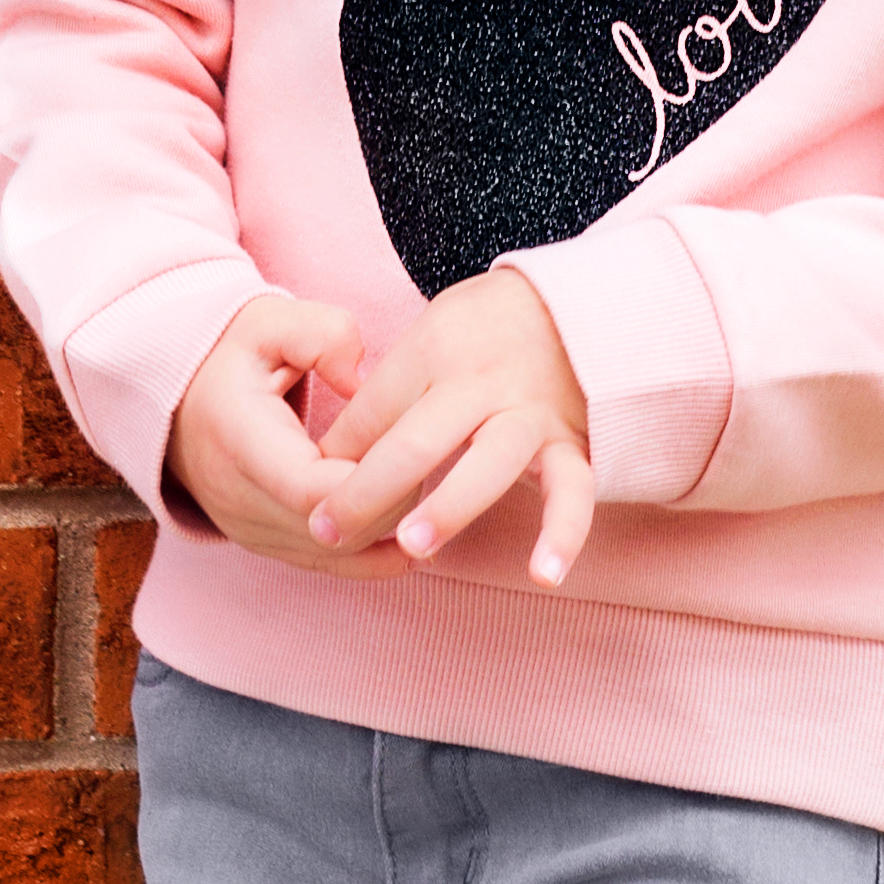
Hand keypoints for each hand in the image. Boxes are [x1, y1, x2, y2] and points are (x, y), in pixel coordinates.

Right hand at [166, 293, 405, 571]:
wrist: (179, 403)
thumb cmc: (231, 359)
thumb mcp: (268, 321)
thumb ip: (321, 334)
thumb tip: (359, 379)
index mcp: (238, 441)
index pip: (310, 489)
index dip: (368, 479)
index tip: (405, 445)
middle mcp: (237, 499)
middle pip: (333, 529)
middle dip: (391, 501)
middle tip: (430, 460)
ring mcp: (248, 530)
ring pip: (336, 553)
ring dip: (386, 527)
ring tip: (424, 487)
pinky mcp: (264, 546)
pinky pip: (327, 566)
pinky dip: (373, 556)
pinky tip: (412, 539)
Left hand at [310, 270, 594, 588]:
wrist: (576, 307)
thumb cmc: (483, 333)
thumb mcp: (427, 339)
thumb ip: (384, 398)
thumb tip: (331, 461)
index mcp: (435, 353)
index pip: (373, 412)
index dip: (335, 461)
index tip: (307, 502)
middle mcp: (483, 384)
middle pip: (418, 440)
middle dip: (366, 491)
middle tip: (324, 531)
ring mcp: (530, 416)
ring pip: (490, 464)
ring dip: (449, 507)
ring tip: (411, 545)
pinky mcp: (573, 444)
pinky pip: (573, 492)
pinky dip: (563, 534)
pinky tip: (544, 576)